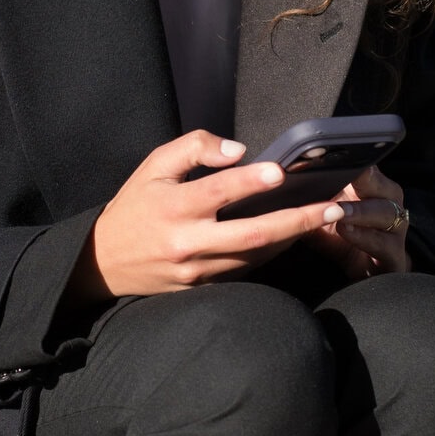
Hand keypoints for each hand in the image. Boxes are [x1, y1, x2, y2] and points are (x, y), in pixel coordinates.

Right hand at [72, 131, 349, 303]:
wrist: (103, 263)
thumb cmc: (133, 207)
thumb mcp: (153, 166)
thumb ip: (193, 148)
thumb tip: (238, 151)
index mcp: (173, 207)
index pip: (218, 192)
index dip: (250, 181)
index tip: (280, 171)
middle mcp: (188, 242)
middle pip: (252, 235)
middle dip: (297, 221)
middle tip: (332, 207)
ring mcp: (197, 270)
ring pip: (255, 256)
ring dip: (292, 238)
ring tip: (324, 220)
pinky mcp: (202, 287)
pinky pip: (245, 270)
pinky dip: (271, 253)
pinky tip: (293, 236)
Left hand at [306, 162, 410, 279]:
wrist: (362, 275)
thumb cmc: (339, 238)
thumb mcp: (320, 214)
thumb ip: (310, 197)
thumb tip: (277, 178)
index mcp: (374, 190)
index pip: (370, 168)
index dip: (359, 160)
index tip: (344, 151)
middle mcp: (390, 206)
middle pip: (387, 187)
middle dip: (367, 181)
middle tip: (348, 175)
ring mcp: (395, 232)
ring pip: (387, 214)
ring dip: (362, 211)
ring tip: (341, 212)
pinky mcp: (394, 259)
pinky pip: (385, 246)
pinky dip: (366, 238)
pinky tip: (347, 231)